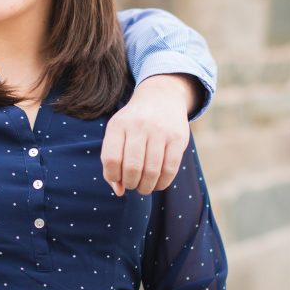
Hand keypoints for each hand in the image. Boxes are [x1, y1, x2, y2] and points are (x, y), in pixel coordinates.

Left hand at [102, 74, 198, 194]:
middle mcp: (139, 126)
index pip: (111, 159)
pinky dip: (162, 183)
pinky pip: (170, 169)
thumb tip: (119, 192)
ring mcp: (160, 131)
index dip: (113, 176)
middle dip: (131, 184)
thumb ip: (112, 162)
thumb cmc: (133, 124)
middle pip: (132, 167)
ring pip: (151, 171)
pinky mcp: (177, 138)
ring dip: (146, 187)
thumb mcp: (117, 134)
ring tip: (144, 187)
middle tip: (133, 185)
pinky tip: (158, 184)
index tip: (117, 179)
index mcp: (118, 125)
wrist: (161, 98)